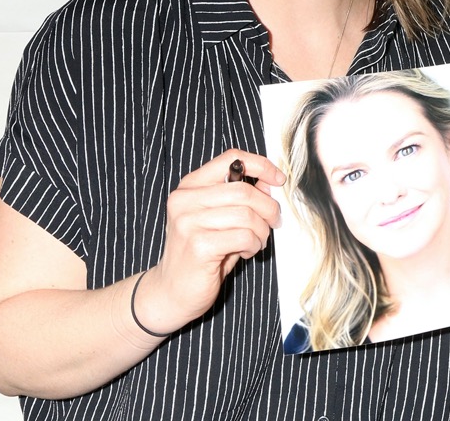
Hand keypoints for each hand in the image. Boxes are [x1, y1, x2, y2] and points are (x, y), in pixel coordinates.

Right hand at [135, 150, 285, 332]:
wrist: (171, 291)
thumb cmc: (200, 254)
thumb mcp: (219, 218)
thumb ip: (239, 198)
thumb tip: (269, 183)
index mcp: (190, 186)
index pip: (230, 158)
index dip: (260, 165)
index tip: (278, 180)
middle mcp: (184, 200)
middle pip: (244, 190)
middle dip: (268, 208)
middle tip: (273, 223)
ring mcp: (188, 222)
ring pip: (246, 215)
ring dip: (261, 231)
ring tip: (256, 242)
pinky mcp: (198, 245)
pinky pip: (243, 237)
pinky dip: (253, 245)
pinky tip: (245, 252)